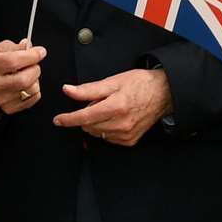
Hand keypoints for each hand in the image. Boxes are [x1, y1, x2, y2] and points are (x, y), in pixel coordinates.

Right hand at [0, 40, 46, 114]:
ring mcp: (1, 99)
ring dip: (35, 80)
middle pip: (24, 79)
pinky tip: (26, 85)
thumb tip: (31, 48)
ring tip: (28, 74)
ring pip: (30, 90)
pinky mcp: (9, 108)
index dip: (31, 56)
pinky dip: (35, 90)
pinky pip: (33, 99)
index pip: (13, 61)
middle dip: (34, 69)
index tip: (40, 52)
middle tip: (33, 64)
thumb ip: (16, 47)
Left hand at [52, 68, 171, 146]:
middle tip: (98, 103)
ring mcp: (126, 134)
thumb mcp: (112, 81)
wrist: (163, 93)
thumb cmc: (139, 84)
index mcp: (116, 107)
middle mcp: (121, 124)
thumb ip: (88, 89)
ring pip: (97, 133)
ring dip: (95, 123)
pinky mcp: (129, 141)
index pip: (84, 117)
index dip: (68, 119)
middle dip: (86, 115)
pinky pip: (108, 138)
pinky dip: (106, 129)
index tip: (58, 120)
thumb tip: (67, 90)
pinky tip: (115, 118)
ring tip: (109, 109)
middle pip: (89, 126)